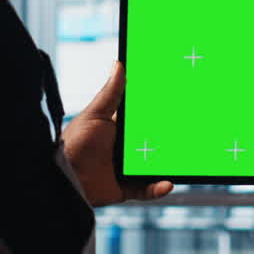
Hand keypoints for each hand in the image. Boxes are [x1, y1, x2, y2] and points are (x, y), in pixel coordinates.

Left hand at [62, 61, 172, 206]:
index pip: (144, 118)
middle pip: (154, 142)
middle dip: (170, 139)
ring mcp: (127, 168)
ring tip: (182, 160)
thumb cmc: (75, 142)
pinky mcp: (126, 187)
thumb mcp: (96, 114)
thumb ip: (111, 93)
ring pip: (155, 165)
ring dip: (169, 165)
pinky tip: (167, 183)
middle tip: (188, 133)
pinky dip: (159, 187)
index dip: (160, 113)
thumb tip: (119, 64)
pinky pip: (148, 189)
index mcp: (119, 127)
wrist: (64, 176)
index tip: (178, 103)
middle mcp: (125, 148)